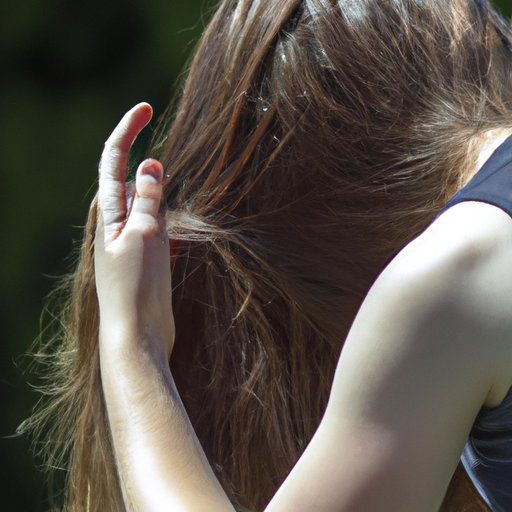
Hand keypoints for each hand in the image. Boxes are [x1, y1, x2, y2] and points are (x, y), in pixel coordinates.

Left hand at [94, 103, 173, 360]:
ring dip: (161, 193)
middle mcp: (117, 227)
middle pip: (129, 182)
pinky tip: (181, 225)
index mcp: (111, 216)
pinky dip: (170, 220)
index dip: (128, 131)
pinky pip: (159, 231)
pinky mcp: (147, 262)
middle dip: (144, 159)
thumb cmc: (137, 288)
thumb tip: (149, 164)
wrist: (138, 336)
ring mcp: (132, 246)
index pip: (114, 162)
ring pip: (147, 207)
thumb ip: (147, 201)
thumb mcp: (145, 236)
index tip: (146, 107)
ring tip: (178, 180)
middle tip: (162, 137)